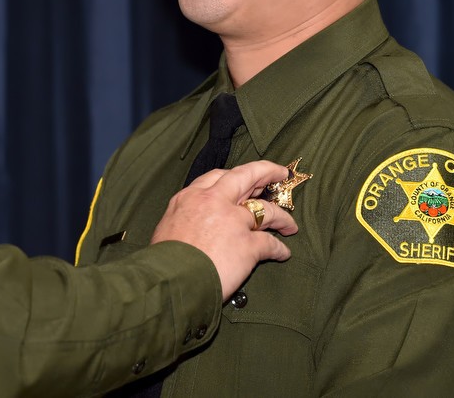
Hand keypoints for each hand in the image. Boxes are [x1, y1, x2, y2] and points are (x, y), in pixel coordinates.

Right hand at [150, 160, 298, 300]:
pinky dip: (279, 248)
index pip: (217, 176)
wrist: (169, 281)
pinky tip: (284, 253)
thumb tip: (192, 222)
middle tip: (281, 174)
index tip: (247, 179)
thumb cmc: (163, 260)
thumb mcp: (167, 225)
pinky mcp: (247, 245)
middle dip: (268, 172)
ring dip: (282, 216)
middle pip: (247, 176)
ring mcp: (233, 221)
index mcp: (191, 196)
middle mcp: (214, 201)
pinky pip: (270, 243)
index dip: (236, 176)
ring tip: (290, 225)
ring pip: (266, 210)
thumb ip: (185, 216)